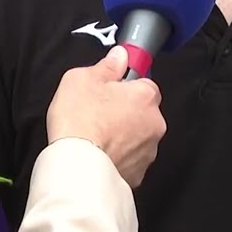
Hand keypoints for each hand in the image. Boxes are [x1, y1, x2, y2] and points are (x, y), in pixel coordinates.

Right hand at [46, 46, 166, 186]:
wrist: (77, 167)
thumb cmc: (79, 122)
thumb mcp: (81, 79)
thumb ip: (106, 66)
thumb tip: (119, 57)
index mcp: (145, 96)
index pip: (144, 83)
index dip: (125, 85)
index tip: (110, 89)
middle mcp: (154, 123)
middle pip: (143, 111)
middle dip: (125, 111)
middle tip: (98, 113)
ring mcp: (148, 151)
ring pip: (138, 137)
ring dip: (123, 136)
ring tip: (96, 137)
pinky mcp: (138, 175)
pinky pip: (130, 160)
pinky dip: (118, 157)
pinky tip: (99, 155)